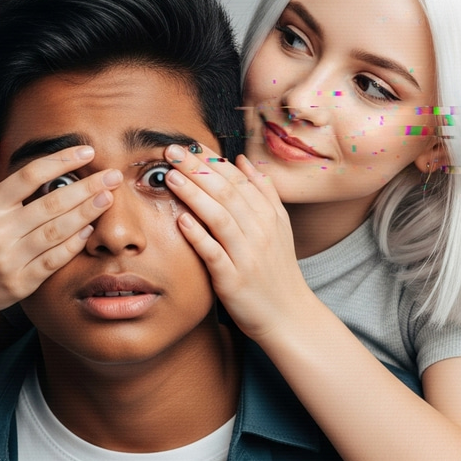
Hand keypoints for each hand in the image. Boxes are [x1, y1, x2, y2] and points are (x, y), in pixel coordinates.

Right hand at [0, 134, 121, 325]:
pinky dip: (73, 245)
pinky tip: (89, 230)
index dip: (61, 161)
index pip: (29, 175)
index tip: (85, 152)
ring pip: (57, 231)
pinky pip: (54, 260)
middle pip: (51, 203)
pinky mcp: (21, 282)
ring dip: (86, 213)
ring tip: (108, 198)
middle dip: (86, 187)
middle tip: (111, 175)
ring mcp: (10, 258)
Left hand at [164, 143, 310, 339]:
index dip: (212, 160)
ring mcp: (247, 255)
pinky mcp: (234, 279)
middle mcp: (260, 231)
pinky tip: (181, 220)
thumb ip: (263, 192)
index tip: (189, 144)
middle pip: (226, 192)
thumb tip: (243, 160)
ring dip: (194, 194)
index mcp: (268, 215)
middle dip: (197, 168)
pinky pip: (214, 253)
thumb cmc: (277, 271)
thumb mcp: (279, 227)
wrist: (289, 315)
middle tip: (172, 150)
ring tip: (171, 177)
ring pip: (220, 217)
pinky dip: (198, 235)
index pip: (238, 179)